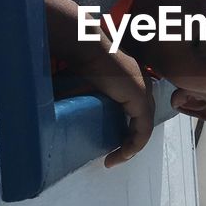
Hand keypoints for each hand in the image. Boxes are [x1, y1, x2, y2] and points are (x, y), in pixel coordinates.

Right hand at [82, 48, 155, 166]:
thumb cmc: (77, 57)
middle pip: (141, 120)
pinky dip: (132, 146)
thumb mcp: (82, 81)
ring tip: (113, 160)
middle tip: (112, 156)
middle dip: (129, 142)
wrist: (84, 44)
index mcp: (132, 78)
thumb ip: (82, 95)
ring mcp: (143, 91)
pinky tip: (119, 156)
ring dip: (130, 148)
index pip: (136, 109)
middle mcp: (142, 84)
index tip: (110, 143)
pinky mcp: (139, 99)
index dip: (127, 129)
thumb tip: (61, 112)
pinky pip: (142, 131)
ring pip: (143, 128)